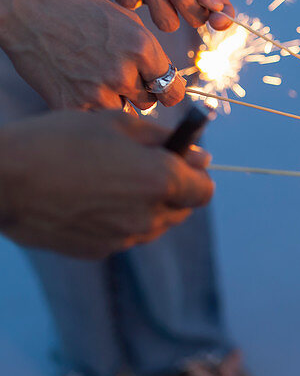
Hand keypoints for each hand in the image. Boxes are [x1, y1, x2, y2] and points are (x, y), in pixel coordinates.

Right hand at [0, 0, 184, 109]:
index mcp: (141, 49)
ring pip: (123, 112)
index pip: (172, 90)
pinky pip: (95, 117)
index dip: (168, 91)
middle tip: (119, 77)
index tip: (163, 91)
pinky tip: (80, 86)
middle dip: (139, 93)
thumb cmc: (78, 12)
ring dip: (115, 101)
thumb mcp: (125, 20)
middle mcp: (123, 73)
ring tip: (96, 78)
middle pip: (148, 102)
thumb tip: (166, 78)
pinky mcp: (71, 104)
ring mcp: (96, 92)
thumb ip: (149, 52)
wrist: (28, 12)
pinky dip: (91, 107)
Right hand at [0, 110, 213, 257]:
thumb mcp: (117, 124)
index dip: (196, 175)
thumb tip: (200, 155)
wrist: (3, 178)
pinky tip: (90, 200)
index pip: (204, 190)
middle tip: (143, 168)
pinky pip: (123, 235)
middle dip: (173, 191)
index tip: (181, 163)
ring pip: (154, 225)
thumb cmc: (59, 140)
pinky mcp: (98, 251)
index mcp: (161, 180)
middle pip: (182, 210)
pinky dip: (118, 220)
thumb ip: (165, 140)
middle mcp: (149, 215)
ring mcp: (124, 237)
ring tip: (111, 182)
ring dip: (147, 207)